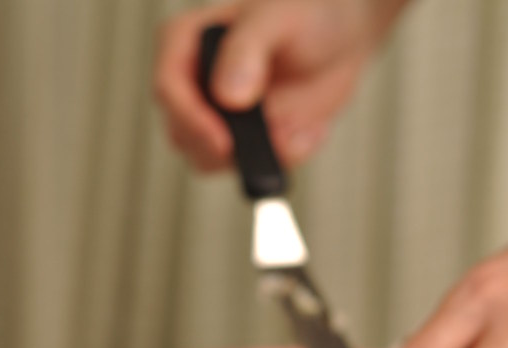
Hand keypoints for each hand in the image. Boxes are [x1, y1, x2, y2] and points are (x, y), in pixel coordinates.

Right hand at [153, 0, 406, 170]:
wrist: (340, 36)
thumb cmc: (306, 10)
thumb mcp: (278, 15)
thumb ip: (248, 48)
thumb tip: (229, 96)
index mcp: (186, 44)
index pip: (169, 88)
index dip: (192, 120)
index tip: (224, 141)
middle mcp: (193, 86)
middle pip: (184, 136)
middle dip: (225, 148)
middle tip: (270, 137)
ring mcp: (215, 119)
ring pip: (214, 161)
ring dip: (260, 155)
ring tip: (299, 126)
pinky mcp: (242, 143)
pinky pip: (253, 169)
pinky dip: (285, 157)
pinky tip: (308, 128)